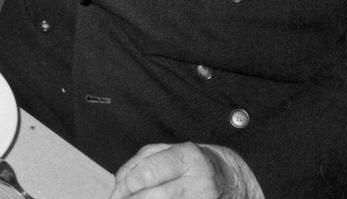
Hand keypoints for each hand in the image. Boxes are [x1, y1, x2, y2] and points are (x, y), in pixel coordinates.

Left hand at [109, 143, 263, 198]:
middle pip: (154, 196)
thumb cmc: (189, 163)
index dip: (130, 184)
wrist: (228, 178)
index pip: (150, 172)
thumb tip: (117, 189)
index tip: (122, 189)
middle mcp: (198, 182)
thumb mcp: (164, 152)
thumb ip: (136, 165)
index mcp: (186, 157)